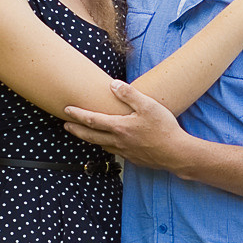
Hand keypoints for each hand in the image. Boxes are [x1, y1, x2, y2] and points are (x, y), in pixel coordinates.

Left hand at [64, 78, 191, 170]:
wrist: (176, 153)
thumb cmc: (164, 128)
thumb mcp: (148, 105)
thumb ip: (130, 94)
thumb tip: (113, 84)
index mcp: (119, 127)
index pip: (92, 120)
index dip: (77, 114)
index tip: (66, 110)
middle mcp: (118, 141)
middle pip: (90, 136)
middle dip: (76, 130)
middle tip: (66, 125)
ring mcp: (125, 152)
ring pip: (101, 145)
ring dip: (90, 139)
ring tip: (85, 134)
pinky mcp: (133, 159)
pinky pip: (114, 152)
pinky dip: (106, 146)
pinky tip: (110, 144)